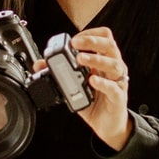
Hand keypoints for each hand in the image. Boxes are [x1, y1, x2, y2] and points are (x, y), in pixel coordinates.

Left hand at [70, 27, 132, 151]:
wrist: (107, 125)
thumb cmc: (95, 102)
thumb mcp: (75, 85)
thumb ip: (60, 73)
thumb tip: (40, 64)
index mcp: (104, 61)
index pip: (104, 38)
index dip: (90, 34)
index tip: (75, 39)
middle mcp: (113, 68)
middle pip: (110, 46)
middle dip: (92, 41)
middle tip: (76, 44)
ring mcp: (117, 82)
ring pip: (113, 64)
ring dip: (95, 59)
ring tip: (80, 59)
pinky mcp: (118, 97)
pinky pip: (113, 87)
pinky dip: (102, 83)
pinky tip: (91, 81)